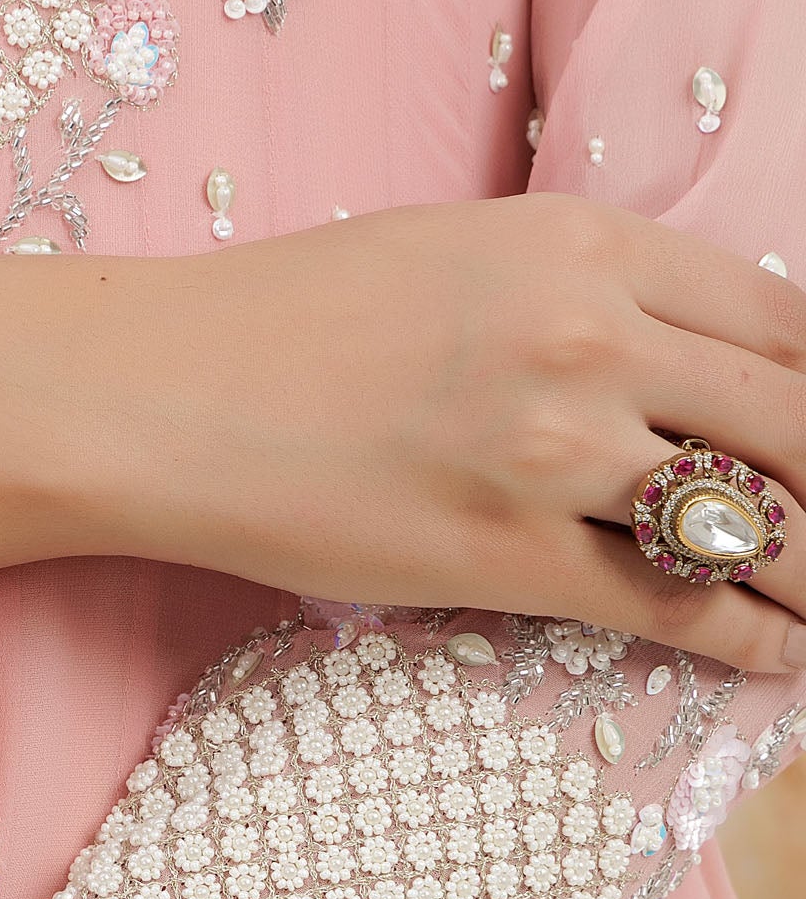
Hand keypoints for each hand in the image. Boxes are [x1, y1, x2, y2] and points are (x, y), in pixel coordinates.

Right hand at [0, 196, 805, 670]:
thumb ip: (587, 288)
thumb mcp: (460, 252)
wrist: (157, 395)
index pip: (781, 316)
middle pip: (794, 415)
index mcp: (582, 243)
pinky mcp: (510, 557)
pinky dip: (757, 640)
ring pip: (756, 518)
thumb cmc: (290, 317)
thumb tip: (694, 356)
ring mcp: (552, 450)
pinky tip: (790, 655)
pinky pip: (680, 607)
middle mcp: (588, 335)